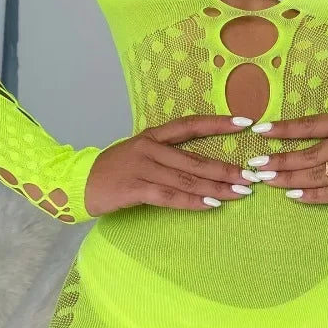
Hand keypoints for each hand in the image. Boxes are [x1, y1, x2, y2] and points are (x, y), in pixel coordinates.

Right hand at [84, 114, 258, 216]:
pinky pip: (170, 195)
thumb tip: (204, 169)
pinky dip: (193, 202)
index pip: (190, 125)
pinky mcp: (134, 187)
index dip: (218, 123)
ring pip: (187, 178)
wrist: (76, 184)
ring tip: (241, 193)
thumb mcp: (140, 156)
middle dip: (227, 169)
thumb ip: (167, 158)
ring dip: (217, 187)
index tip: (246, 122)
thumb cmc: (113, 172)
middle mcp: (150, 147)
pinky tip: (212, 204)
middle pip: (196, 158)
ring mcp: (142, 167)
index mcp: (153, 136)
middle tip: (252, 177)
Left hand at [247, 111, 327, 207]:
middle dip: (278, 161)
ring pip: (316, 173)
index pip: (311, 124)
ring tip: (268, 183)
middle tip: (255, 168)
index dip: (283, 129)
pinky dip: (312, 196)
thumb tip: (311, 150)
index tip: (259, 132)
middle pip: (308, 153)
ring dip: (289, 180)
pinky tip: (295, 197)